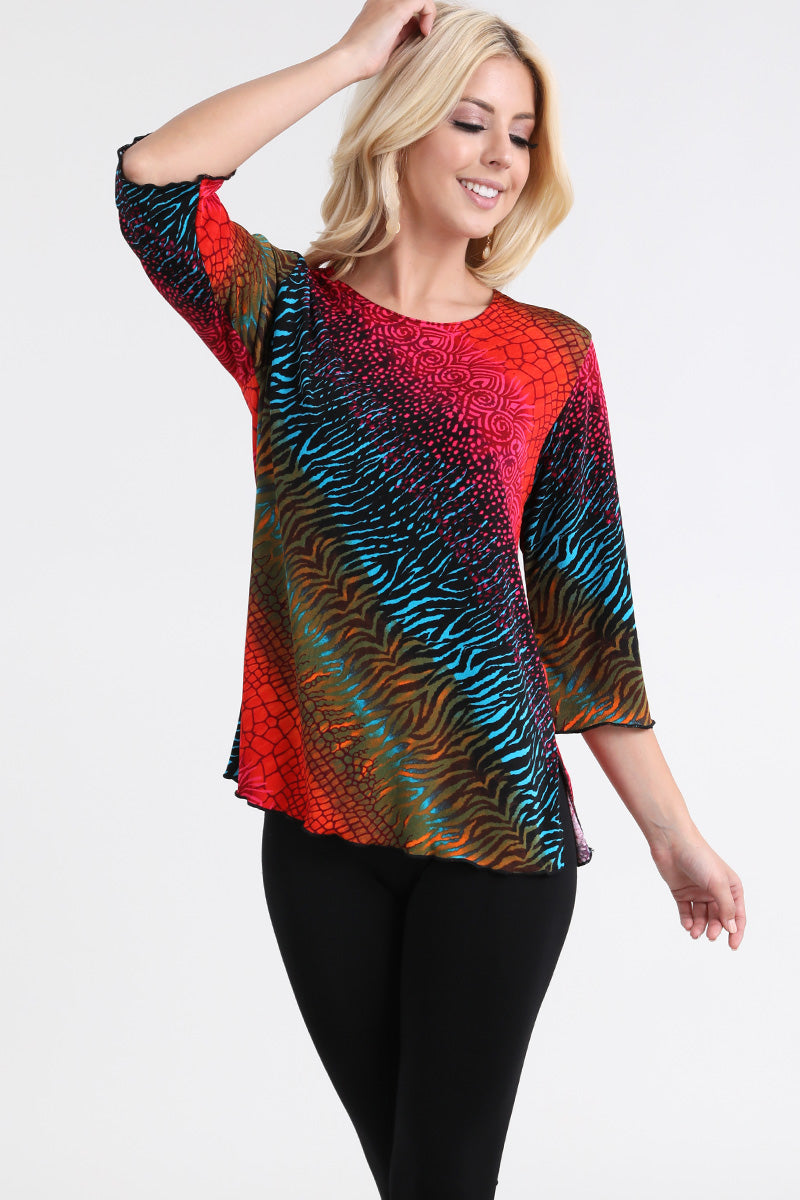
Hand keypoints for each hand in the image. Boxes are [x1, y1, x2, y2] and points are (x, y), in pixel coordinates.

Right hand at [336, 0, 436, 80]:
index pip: (404, 4)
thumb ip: (400, 32)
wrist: (350, 60)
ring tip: (424, 33)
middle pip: (410, 2)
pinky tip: (425, 32)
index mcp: (377, 4)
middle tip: (423, 32)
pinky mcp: (397, 8)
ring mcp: (388, 0)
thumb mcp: (387, 42)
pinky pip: (423, 0)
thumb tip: (416, 29)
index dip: (416, 17)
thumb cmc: (364, 58)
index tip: (418, 34)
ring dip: (427, 13)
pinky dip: (430, 14)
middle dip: (422, 13)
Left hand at [649, 828, 745, 948]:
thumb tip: (732, 928)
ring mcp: (698, 892)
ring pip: (702, 917)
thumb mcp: (718, 883)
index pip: (737, 914)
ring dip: (700, 926)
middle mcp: (715, 890)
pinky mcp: (681, 892)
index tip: (733, 946)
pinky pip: (687, 912)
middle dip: (715, 928)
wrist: (672, 843)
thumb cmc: (699, 857)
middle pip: (718, 918)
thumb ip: (726, 907)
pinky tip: (687, 925)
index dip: (736, 931)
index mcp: (731, 886)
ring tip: (695, 933)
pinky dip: (687, 921)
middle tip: (710, 936)